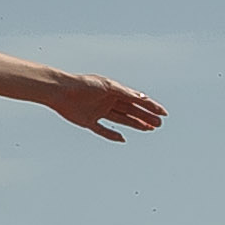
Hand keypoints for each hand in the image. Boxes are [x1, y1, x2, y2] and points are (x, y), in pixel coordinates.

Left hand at [40, 70, 166, 140]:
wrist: (60, 91)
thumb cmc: (84, 84)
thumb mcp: (107, 86)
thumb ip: (125, 93)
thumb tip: (143, 98)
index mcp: (114, 90)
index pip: (136, 99)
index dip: (150, 106)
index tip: (163, 113)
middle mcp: (108, 101)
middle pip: (131, 110)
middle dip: (146, 117)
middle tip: (159, 124)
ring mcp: (99, 111)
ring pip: (122, 120)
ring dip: (135, 124)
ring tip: (149, 129)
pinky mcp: (88, 121)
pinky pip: (103, 130)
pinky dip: (112, 135)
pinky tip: (123, 139)